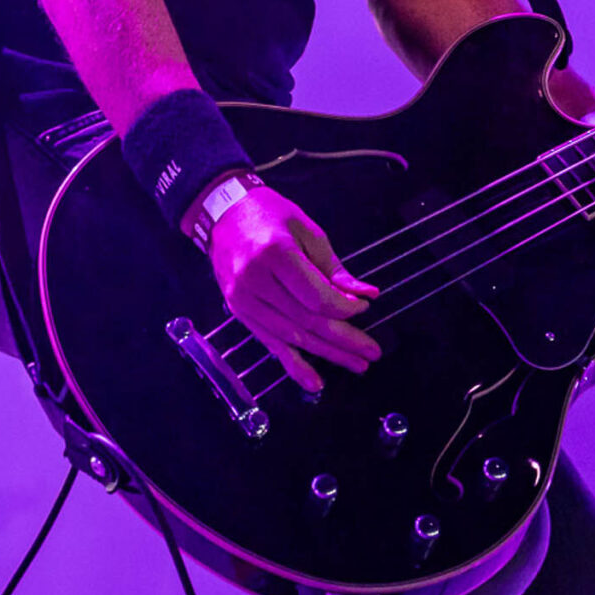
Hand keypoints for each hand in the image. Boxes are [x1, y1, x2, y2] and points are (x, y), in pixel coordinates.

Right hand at [206, 180, 381, 393]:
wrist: (222, 212)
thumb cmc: (269, 214)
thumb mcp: (307, 230)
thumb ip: (334, 268)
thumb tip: (365, 295)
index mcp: (275, 254)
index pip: (316, 297)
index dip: (344, 308)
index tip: (364, 309)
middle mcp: (255, 281)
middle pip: (306, 321)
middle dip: (343, 339)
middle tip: (371, 353)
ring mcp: (243, 300)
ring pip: (291, 336)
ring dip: (326, 354)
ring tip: (356, 364)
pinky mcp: (238, 311)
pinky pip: (269, 343)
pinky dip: (293, 364)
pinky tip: (314, 381)